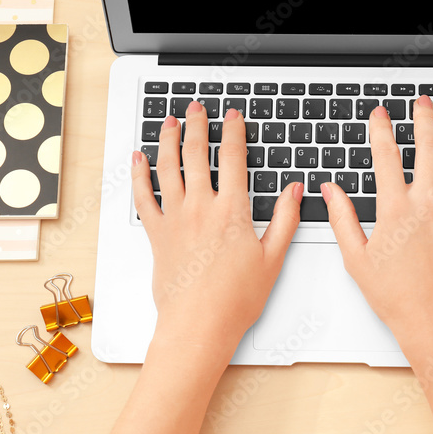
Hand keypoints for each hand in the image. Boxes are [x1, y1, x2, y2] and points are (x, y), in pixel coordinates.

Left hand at [131, 102, 301, 359]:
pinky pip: (143, 197)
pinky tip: (137, 159)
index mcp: (232, 211)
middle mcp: (200, 208)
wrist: (198, 325)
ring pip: (167, 168)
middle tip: (196, 108)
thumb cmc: (235, 300)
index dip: (233, 132)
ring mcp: (175, 219)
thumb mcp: (273, 258)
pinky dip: (139, 175)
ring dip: (167, 139)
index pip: (232, 158)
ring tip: (169, 121)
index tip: (233, 116)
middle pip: (196, 154)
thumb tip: (295, 189)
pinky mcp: (156, 234)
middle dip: (197, 126)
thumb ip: (285, 219)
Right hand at [320, 95, 432, 353]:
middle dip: (423, 119)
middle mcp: (426, 204)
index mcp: (395, 209)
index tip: (379, 114)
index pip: (386, 157)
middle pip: (427, 148)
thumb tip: (330, 190)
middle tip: (420, 102)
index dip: (381, 130)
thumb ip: (342, 218)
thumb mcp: (356, 257)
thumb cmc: (395, 295)